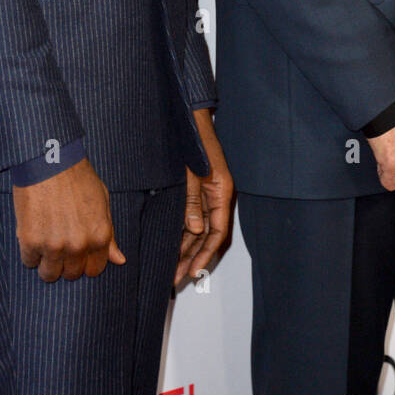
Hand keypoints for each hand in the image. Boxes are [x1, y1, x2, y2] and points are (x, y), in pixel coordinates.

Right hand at [13, 157, 125, 281]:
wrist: (49, 160)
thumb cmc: (77, 177)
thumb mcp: (102, 201)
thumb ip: (109, 235)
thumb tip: (119, 260)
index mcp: (99, 236)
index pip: (94, 270)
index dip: (84, 262)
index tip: (77, 254)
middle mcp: (78, 245)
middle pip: (71, 274)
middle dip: (65, 263)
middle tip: (58, 244)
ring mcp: (54, 245)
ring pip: (49, 274)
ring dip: (46, 262)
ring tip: (44, 241)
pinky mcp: (31, 241)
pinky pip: (29, 261)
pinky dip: (29, 252)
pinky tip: (32, 232)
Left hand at [174, 109, 233, 285]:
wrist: (190, 117)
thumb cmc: (194, 141)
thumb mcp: (192, 172)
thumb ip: (192, 200)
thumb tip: (193, 230)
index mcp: (222, 192)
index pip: (217, 233)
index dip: (205, 254)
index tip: (192, 271)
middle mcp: (218, 196)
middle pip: (207, 236)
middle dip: (192, 258)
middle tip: (175, 278)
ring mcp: (208, 193)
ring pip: (199, 229)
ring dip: (186, 248)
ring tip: (171, 268)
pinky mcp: (198, 189)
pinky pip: (192, 216)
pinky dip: (183, 232)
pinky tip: (172, 244)